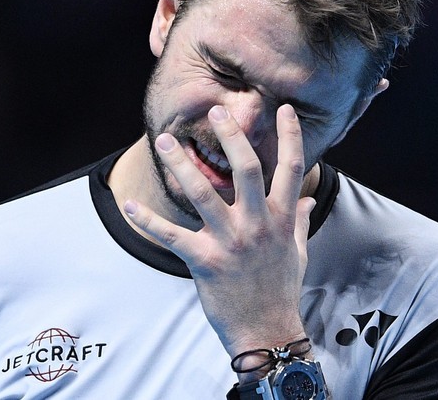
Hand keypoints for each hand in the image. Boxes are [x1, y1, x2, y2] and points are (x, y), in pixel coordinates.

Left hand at [124, 103, 315, 369]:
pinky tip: (128, 204)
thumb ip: (298, 222)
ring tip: (166, 141)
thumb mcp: (297, 252)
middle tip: (216, 111)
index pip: (291, 169)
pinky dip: (146, 219)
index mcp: (280, 219)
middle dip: (231, 136)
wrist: (266, 329)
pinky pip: (169, 235)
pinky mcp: (203, 259)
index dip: (290, 136)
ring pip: (202, 192)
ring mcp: (229, 241)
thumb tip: (308, 201)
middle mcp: (256, 224)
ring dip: (181, 163)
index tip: (284, 108)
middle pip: (246, 169)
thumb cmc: (281, 288)